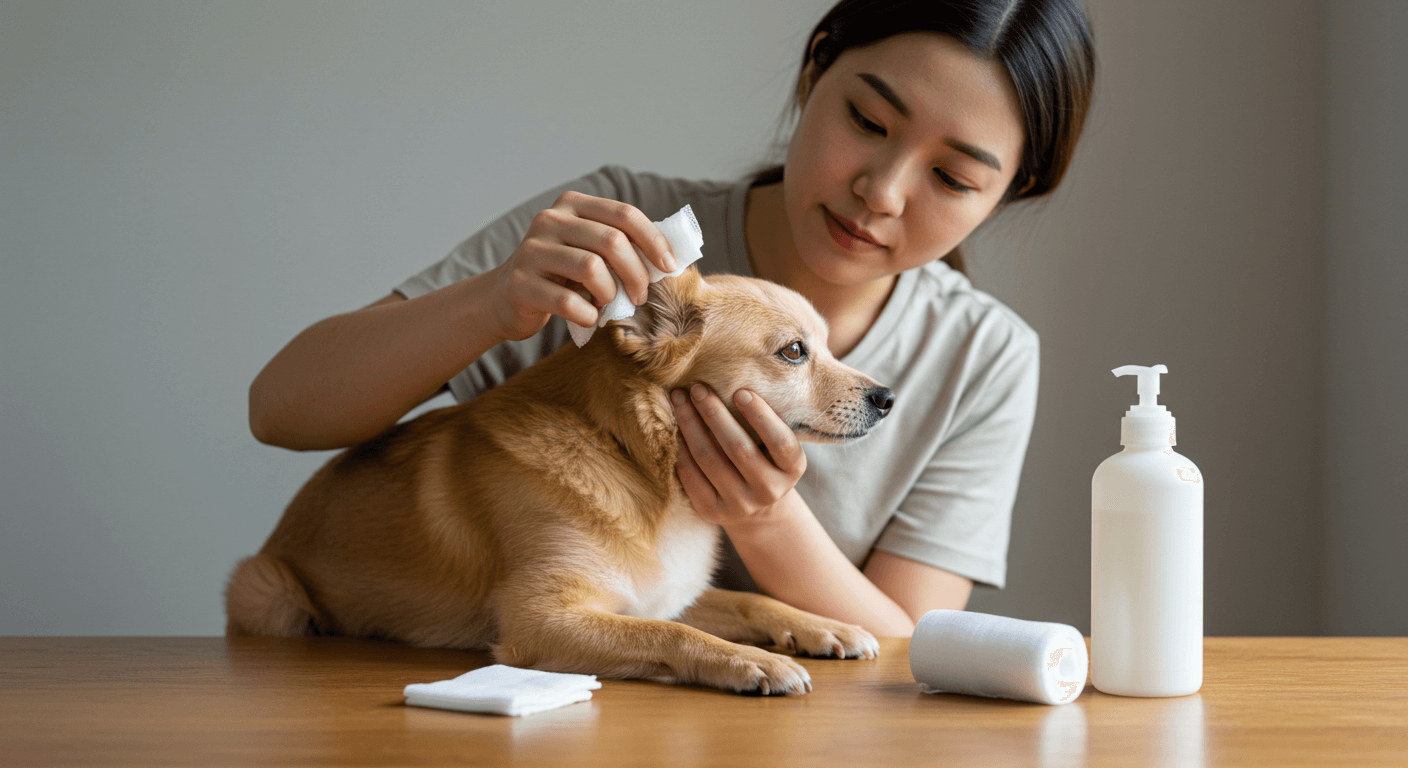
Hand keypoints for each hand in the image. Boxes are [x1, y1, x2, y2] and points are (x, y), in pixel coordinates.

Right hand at [486, 191, 677, 340]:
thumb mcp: (588, 250)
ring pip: (592, 268)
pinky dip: (588, 314)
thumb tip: (668, 257)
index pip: (624, 214)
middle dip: (636, 273)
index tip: (669, 266)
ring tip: (609, 304)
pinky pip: (568, 302)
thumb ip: (620, 245)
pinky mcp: (520, 283)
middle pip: (612, 241)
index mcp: (572, 204)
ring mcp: (531, 250)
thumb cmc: (560, 276)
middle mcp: (549, 220)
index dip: (653, 241)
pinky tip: (587, 316)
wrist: (506, 299)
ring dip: (611, 293)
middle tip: (640, 295)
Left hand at [672, 383, 806, 526]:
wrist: (756, 508)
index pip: (780, 442)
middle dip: (715, 414)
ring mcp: (741, 505)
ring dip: (691, 426)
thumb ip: (765, 422)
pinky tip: (673, 428)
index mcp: (792, 469)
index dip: (761, 416)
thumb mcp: (776, 445)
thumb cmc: (765, 459)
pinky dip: (680, 449)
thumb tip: (731, 382)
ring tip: (679, 401)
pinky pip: (691, 477)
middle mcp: (770, 490)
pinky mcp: (713, 512)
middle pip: (739, 449)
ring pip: (710, 460)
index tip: (740, 391)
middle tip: (699, 388)